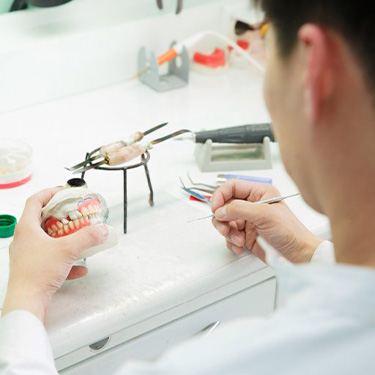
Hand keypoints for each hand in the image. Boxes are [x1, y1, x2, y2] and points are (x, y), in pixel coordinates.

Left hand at [2, 188, 108, 321]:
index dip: (50, 193)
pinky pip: (52, 259)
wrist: (27, 302)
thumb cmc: (37, 274)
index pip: (35, 201)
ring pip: (48, 240)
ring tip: (79, 238)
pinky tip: (80, 267)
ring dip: (65, 238)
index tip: (64, 192)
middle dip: (61, 216)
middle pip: (42, 219)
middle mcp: (25, 240)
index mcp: (27, 228)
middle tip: (74, 214)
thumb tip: (101, 229)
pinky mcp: (33, 269)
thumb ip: (87, 237)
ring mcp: (28, 255)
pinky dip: (66, 260)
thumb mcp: (68, 250)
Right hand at [211, 180, 321, 262]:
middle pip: (225, 206)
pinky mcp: (245, 234)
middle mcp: (252, 205)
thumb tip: (221, 209)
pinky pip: (229, 235)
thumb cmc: (290, 231)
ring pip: (225, 222)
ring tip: (237, 239)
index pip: (232, 187)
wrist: (297, 254)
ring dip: (227, 232)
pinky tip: (240, 246)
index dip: (220, 196)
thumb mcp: (264, 215)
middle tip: (224, 227)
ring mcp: (248, 220)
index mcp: (259, 193)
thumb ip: (239, 209)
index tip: (215, 207)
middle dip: (222, 218)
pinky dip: (231, 242)